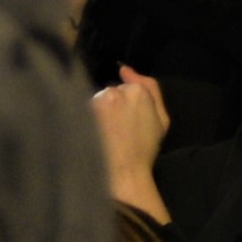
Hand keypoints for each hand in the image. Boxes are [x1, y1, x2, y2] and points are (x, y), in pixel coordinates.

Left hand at [92, 66, 170, 217]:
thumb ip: (151, 88)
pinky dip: (85, 121)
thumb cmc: (144, 148)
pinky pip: (81, 110)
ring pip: (95, 102)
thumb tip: (126, 69)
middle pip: (110, 92)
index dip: (128, 107)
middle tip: (116, 131)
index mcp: (137, 91)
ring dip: (98, 114)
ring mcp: (95, 102)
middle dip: (112, 108)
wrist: (123, 173)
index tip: (128, 125)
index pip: (127, 87)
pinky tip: (92, 136)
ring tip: (103, 136)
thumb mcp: (161, 119)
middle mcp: (114, 91)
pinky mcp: (80, 113)